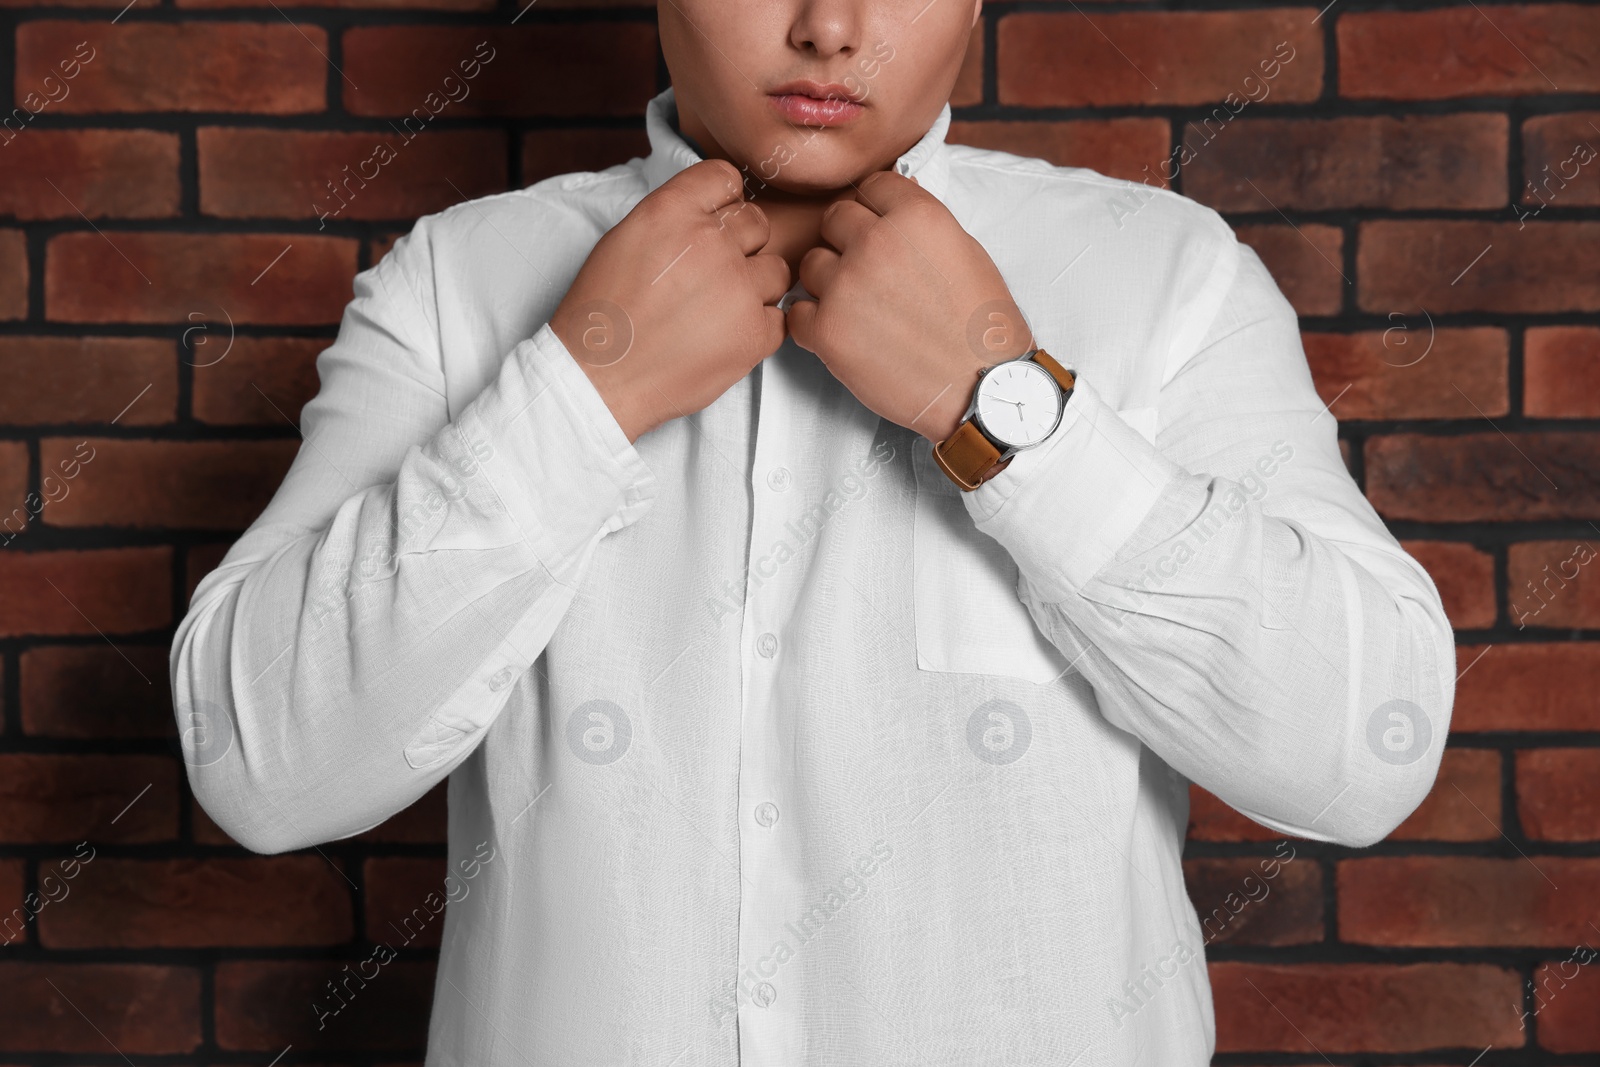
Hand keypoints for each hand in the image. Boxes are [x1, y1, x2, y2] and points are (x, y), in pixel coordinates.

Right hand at [550, 160, 790, 442]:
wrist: (599, 377)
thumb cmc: (605, 312)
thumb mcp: (626, 238)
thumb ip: (675, 216)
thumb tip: (714, 211)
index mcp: (673, 211)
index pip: (726, 177)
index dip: (722, 202)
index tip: (713, 223)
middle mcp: (711, 242)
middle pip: (757, 224)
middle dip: (740, 246)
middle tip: (709, 277)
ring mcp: (739, 288)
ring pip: (776, 270)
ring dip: (754, 287)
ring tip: (717, 311)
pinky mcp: (756, 333)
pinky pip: (778, 317)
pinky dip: (757, 327)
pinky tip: (723, 337)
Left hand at [785, 170, 1034, 442]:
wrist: (982, 389)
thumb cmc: (980, 325)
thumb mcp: (964, 251)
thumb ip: (919, 223)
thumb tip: (886, 206)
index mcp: (916, 216)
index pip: (869, 186)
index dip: (873, 210)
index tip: (881, 233)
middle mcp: (877, 242)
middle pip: (833, 219)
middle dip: (847, 242)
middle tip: (870, 276)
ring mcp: (846, 286)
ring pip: (811, 265)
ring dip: (828, 284)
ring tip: (862, 311)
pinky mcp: (827, 331)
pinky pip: (797, 313)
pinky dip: (814, 326)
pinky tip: (847, 337)